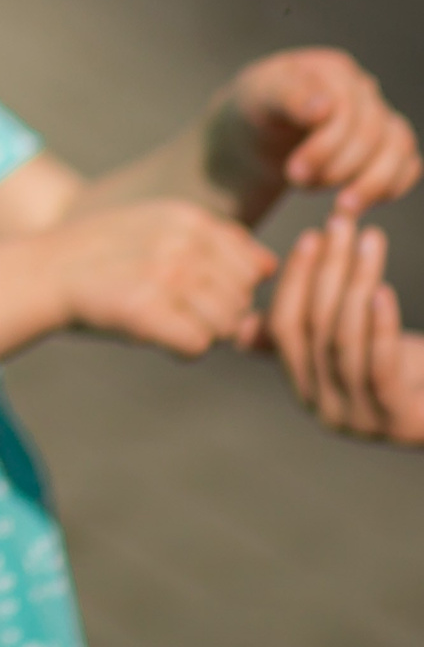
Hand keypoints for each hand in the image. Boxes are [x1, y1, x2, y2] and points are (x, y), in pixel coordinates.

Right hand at [48, 199, 274, 355]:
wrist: (40, 273)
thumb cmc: (102, 257)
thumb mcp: (158, 227)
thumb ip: (216, 241)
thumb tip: (270, 265)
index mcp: (190, 218)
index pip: (253, 266)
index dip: (228, 286)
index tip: (188, 288)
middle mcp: (182, 242)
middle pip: (242, 299)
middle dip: (217, 313)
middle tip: (170, 308)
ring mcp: (165, 275)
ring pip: (227, 325)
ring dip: (199, 331)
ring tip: (159, 318)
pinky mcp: (146, 310)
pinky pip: (199, 345)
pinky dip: (179, 349)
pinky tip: (151, 334)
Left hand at [209, 49, 418, 221]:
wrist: (255, 133)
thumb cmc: (254, 111)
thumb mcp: (257, 99)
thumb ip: (287, 97)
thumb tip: (325, 107)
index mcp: (332, 70)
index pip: (346, 109)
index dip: (325, 147)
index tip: (294, 174)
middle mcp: (363, 90)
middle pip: (373, 133)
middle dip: (339, 168)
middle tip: (301, 187)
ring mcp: (380, 116)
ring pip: (398, 148)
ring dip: (371, 183)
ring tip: (338, 208)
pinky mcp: (388, 144)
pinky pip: (407, 165)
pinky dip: (390, 187)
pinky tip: (356, 203)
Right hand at [246, 218, 423, 444]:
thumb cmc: (408, 378)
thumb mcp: (352, 356)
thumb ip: (304, 342)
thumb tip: (239, 327)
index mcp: (306, 389)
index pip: (284, 328)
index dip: (295, 280)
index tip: (312, 236)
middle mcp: (325, 408)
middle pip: (316, 327)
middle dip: (327, 268)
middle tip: (341, 224)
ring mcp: (360, 420)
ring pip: (344, 341)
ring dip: (356, 283)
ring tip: (370, 240)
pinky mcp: (398, 423)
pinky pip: (379, 369)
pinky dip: (379, 327)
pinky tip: (382, 290)